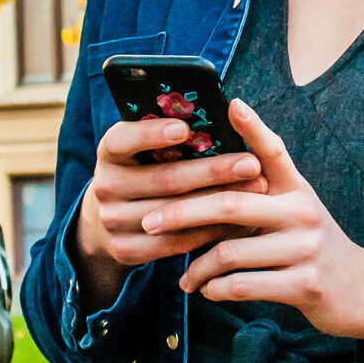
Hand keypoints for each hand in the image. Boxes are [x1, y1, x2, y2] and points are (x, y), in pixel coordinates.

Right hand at [73, 115, 267, 309]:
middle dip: (213, 171)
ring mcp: (113, 221)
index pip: (124, 139)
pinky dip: (211, 231)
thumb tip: (225, 113)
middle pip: (164, 179)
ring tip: (258, 190)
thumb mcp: (144, 148)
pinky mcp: (126, 250)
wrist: (111, 219)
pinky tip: (241, 220)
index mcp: (109, 151)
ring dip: (221, 202)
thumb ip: (171, 134)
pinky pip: (176, 243)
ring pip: (175, 214)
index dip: (152, 134)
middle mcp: (105, 186)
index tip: (185, 128)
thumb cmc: (144, 169)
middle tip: (251, 163)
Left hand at [159, 99, 363, 343]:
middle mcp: (303, 212)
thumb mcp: (294, 212)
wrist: (359, 291)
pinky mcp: (304, 285)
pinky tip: (207, 291)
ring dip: (197, 268)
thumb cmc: (311, 247)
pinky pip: (243, 285)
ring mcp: (305, 248)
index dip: (253, 126)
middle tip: (150, 221)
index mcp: (298, 189)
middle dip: (182, 213)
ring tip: (184, 278)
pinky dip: (216, 290)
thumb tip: (204, 184)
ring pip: (230, 252)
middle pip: (230, 204)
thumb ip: (260, 195)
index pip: (274, 150)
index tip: (231, 102)